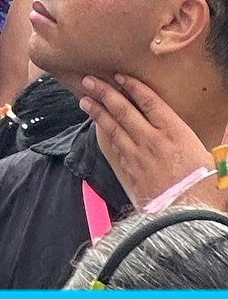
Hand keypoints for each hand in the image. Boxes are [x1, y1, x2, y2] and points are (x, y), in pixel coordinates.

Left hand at [79, 73, 220, 210]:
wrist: (189, 223)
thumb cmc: (207, 192)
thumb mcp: (220, 162)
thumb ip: (224, 140)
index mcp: (175, 133)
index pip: (149, 101)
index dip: (133, 86)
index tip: (119, 75)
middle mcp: (152, 141)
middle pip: (124, 110)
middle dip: (104, 93)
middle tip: (88, 80)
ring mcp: (139, 157)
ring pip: (114, 128)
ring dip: (98, 112)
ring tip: (85, 101)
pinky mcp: (132, 173)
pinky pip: (117, 149)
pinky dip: (108, 136)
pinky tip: (102, 131)